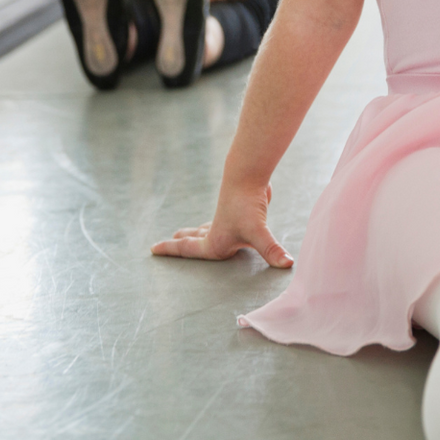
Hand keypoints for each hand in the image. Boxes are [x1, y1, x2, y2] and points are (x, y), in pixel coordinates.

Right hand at [152, 183, 292, 266]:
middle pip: (194, 239)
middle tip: (169, 241)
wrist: (248, 175)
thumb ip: (271, 249)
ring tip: (190, 232)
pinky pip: (222, 220)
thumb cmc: (247, 206)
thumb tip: (287, 264)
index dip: (171, 251)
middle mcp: (217, 231)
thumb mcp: (258, 232)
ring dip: (197, 232)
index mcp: (214, 242)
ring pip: (206, 229)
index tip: (152, 249)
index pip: (188, 250)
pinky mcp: (236, 211)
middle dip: (181, 243)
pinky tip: (222, 221)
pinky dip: (214, 223)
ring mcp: (226, 219)